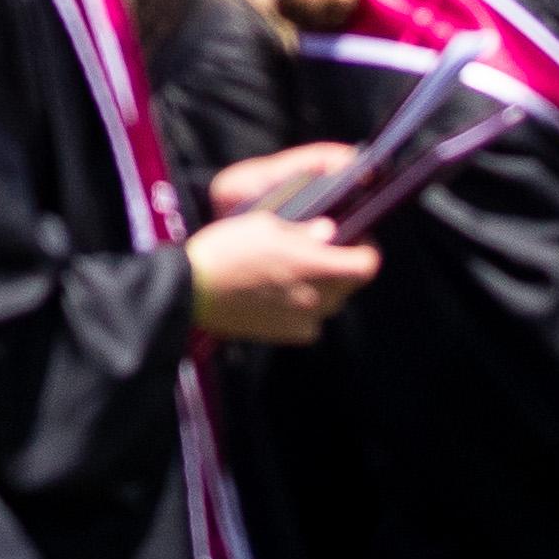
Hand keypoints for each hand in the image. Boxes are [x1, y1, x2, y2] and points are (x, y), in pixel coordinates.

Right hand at [184, 200, 378, 343]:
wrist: (191, 290)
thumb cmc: (227, 249)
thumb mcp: (265, 224)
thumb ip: (305, 231)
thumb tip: (329, 231)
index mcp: (314, 266)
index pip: (367, 265)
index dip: (365, 249)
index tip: (354, 238)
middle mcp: (316, 298)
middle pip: (351, 282)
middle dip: (341, 264)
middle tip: (318, 248)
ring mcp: (304, 320)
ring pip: (331, 300)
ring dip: (322, 284)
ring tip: (290, 269)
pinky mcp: (289, 334)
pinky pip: (311, 317)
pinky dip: (304, 304)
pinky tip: (278, 291)